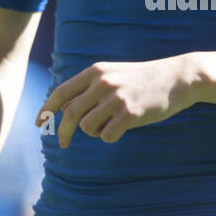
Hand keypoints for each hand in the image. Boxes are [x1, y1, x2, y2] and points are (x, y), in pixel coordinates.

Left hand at [35, 55, 196, 147]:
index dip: (46, 110)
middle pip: (70, 114)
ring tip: (110, 124)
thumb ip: (87, 89)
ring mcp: (117, 98)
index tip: (39, 124)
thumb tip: (60, 107)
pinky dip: (110, 136)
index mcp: (95, 71)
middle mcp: (103, 82)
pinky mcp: (131, 114)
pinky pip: (107, 135)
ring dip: (95, 132)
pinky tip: (123, 127)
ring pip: (88, 127)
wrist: (176, 78)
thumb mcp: (112, 76)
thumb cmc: (141, 79)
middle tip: (63, 144)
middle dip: (63, 132)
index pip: (61, 92)